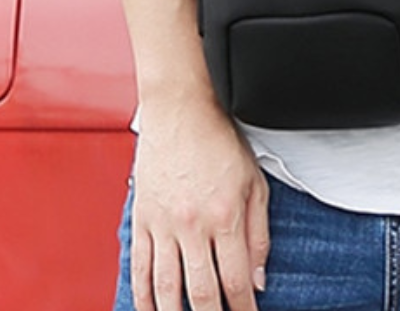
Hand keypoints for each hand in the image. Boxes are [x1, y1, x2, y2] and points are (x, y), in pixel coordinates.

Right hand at [131, 92, 269, 310]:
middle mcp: (193, 225)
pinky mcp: (143, 219)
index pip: (236, 280)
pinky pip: (140, 268)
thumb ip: (259, 233)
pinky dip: (144, 297)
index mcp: (225, 215)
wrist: (180, 110)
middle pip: (201, 293)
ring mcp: (164, 224)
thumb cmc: (219, 141)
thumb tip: (259, 278)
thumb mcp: (255, 182)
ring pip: (167, 289)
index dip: (243, 309)